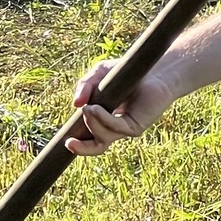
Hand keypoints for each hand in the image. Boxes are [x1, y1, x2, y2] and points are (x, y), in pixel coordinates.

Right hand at [64, 57, 178, 155]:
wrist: (155, 71)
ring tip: (87, 108)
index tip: (65, 139)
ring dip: (91, 124)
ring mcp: (124, 128)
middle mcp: (114, 127)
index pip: (88, 137)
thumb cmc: (126, 73)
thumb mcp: (99, 74)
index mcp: (103, 119)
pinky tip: (93, 108)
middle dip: (81, 149)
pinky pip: (115, 127)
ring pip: (103, 137)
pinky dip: (102, 119)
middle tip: (69, 143)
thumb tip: (75, 104)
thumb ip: (84, 85)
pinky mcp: (135, 126)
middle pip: (96, 147)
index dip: (77, 141)